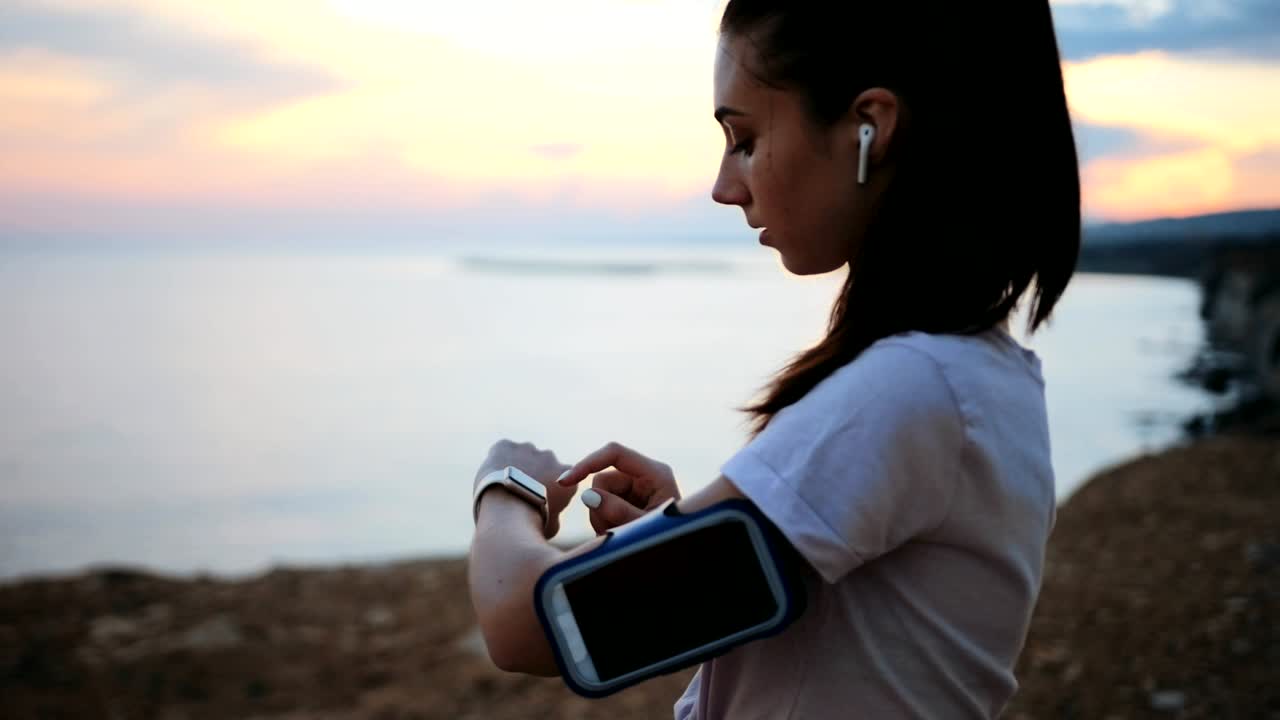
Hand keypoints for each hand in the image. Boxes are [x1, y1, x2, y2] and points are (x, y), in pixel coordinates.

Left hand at [474, 439, 575, 538]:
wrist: (506, 513)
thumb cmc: (531, 524)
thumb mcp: (552, 525)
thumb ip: (555, 514)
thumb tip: (552, 516)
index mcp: (566, 474)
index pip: (564, 478)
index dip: (552, 490)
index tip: (541, 502)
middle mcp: (550, 457)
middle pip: (543, 464)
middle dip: (535, 475)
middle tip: (521, 494)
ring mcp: (527, 448)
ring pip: (523, 455)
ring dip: (517, 466)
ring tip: (505, 486)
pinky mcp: (505, 445)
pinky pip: (503, 449)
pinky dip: (499, 459)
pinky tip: (493, 476)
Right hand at [557, 442, 680, 533]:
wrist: (678, 558)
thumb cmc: (669, 542)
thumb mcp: (644, 527)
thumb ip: (618, 511)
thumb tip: (589, 495)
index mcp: (655, 473)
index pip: (614, 453)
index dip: (587, 463)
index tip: (565, 482)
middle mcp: (644, 476)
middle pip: (601, 480)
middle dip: (598, 507)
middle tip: (610, 532)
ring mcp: (634, 488)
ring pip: (597, 495)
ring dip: (600, 518)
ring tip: (617, 536)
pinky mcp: (626, 500)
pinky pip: (600, 506)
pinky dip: (602, 522)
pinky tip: (615, 535)